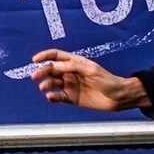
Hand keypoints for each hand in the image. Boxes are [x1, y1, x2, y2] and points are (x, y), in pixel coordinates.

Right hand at [30, 49, 148, 110]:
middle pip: (51, 70)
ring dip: (46, 84)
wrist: (119, 97)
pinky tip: (51, 97)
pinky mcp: (72, 97)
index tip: (35, 60)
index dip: (45, 56)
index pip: (56, 56)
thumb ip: (73, 66)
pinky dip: (52, 96)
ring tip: (45, 88)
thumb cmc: (108, 81)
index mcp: (75, 63)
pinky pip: (58, 96)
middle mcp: (70, 73)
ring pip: (53, 83)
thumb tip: (55, 65)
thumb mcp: (91, 70)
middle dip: (42, 72)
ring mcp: (70, 85)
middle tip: (35, 77)